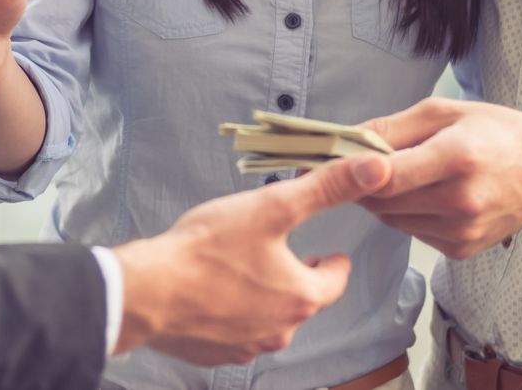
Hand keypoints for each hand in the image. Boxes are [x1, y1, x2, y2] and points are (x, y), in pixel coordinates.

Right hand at [111, 158, 380, 364]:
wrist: (147, 293)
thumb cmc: (206, 251)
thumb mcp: (271, 206)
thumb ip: (325, 187)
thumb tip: (374, 168)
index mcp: (301, 297)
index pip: (335, 278)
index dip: (330, 259)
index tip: (324, 250)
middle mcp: (281, 330)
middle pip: (302, 299)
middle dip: (294, 275)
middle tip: (276, 250)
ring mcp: (247, 346)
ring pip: (269, 317)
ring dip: (263, 295)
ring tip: (241, 266)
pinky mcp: (216, 352)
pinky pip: (236, 332)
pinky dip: (232, 312)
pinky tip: (214, 290)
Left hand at [351, 98, 521, 259]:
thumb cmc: (495, 133)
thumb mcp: (444, 112)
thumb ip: (393, 127)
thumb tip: (348, 139)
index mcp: (457, 157)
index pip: (389, 177)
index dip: (354, 171)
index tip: (335, 162)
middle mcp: (462, 200)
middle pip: (384, 201)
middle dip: (364, 183)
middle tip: (362, 163)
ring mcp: (464, 230)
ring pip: (392, 220)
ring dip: (385, 199)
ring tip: (405, 174)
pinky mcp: (463, 250)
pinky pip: (412, 232)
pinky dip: (407, 215)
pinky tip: (428, 194)